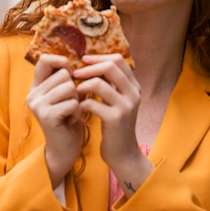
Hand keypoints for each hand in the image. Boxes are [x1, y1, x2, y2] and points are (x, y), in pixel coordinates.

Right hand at [26, 54, 82, 186]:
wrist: (65, 148)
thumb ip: (64, 79)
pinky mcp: (46, 116)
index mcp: (36, 86)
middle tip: (70, 105)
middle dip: (75, 89)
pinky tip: (71, 121)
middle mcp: (32, 94)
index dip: (61, 62)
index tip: (71, 74)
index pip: (44, 60)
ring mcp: (37, 105)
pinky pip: (72, 103)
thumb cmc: (68, 118)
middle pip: (64, 74)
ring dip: (77, 101)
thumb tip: (77, 60)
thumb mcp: (64, 95)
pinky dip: (77, 112)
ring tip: (70, 113)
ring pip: (70, 88)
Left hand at [74, 54, 152, 195]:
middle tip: (75, 73)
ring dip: (82, 86)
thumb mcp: (117, 101)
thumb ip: (110, 84)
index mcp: (134, 86)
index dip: (99, 57)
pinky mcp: (116, 119)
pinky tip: (77, 109)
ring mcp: (126, 106)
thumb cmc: (114, 125)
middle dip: (89, 68)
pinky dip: (81, 104)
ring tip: (75, 92)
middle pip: (110, 67)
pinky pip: (92, 103)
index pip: (118, 60)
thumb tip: (92, 64)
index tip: (84, 60)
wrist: (122, 153)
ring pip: (99, 83)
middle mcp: (133, 93)